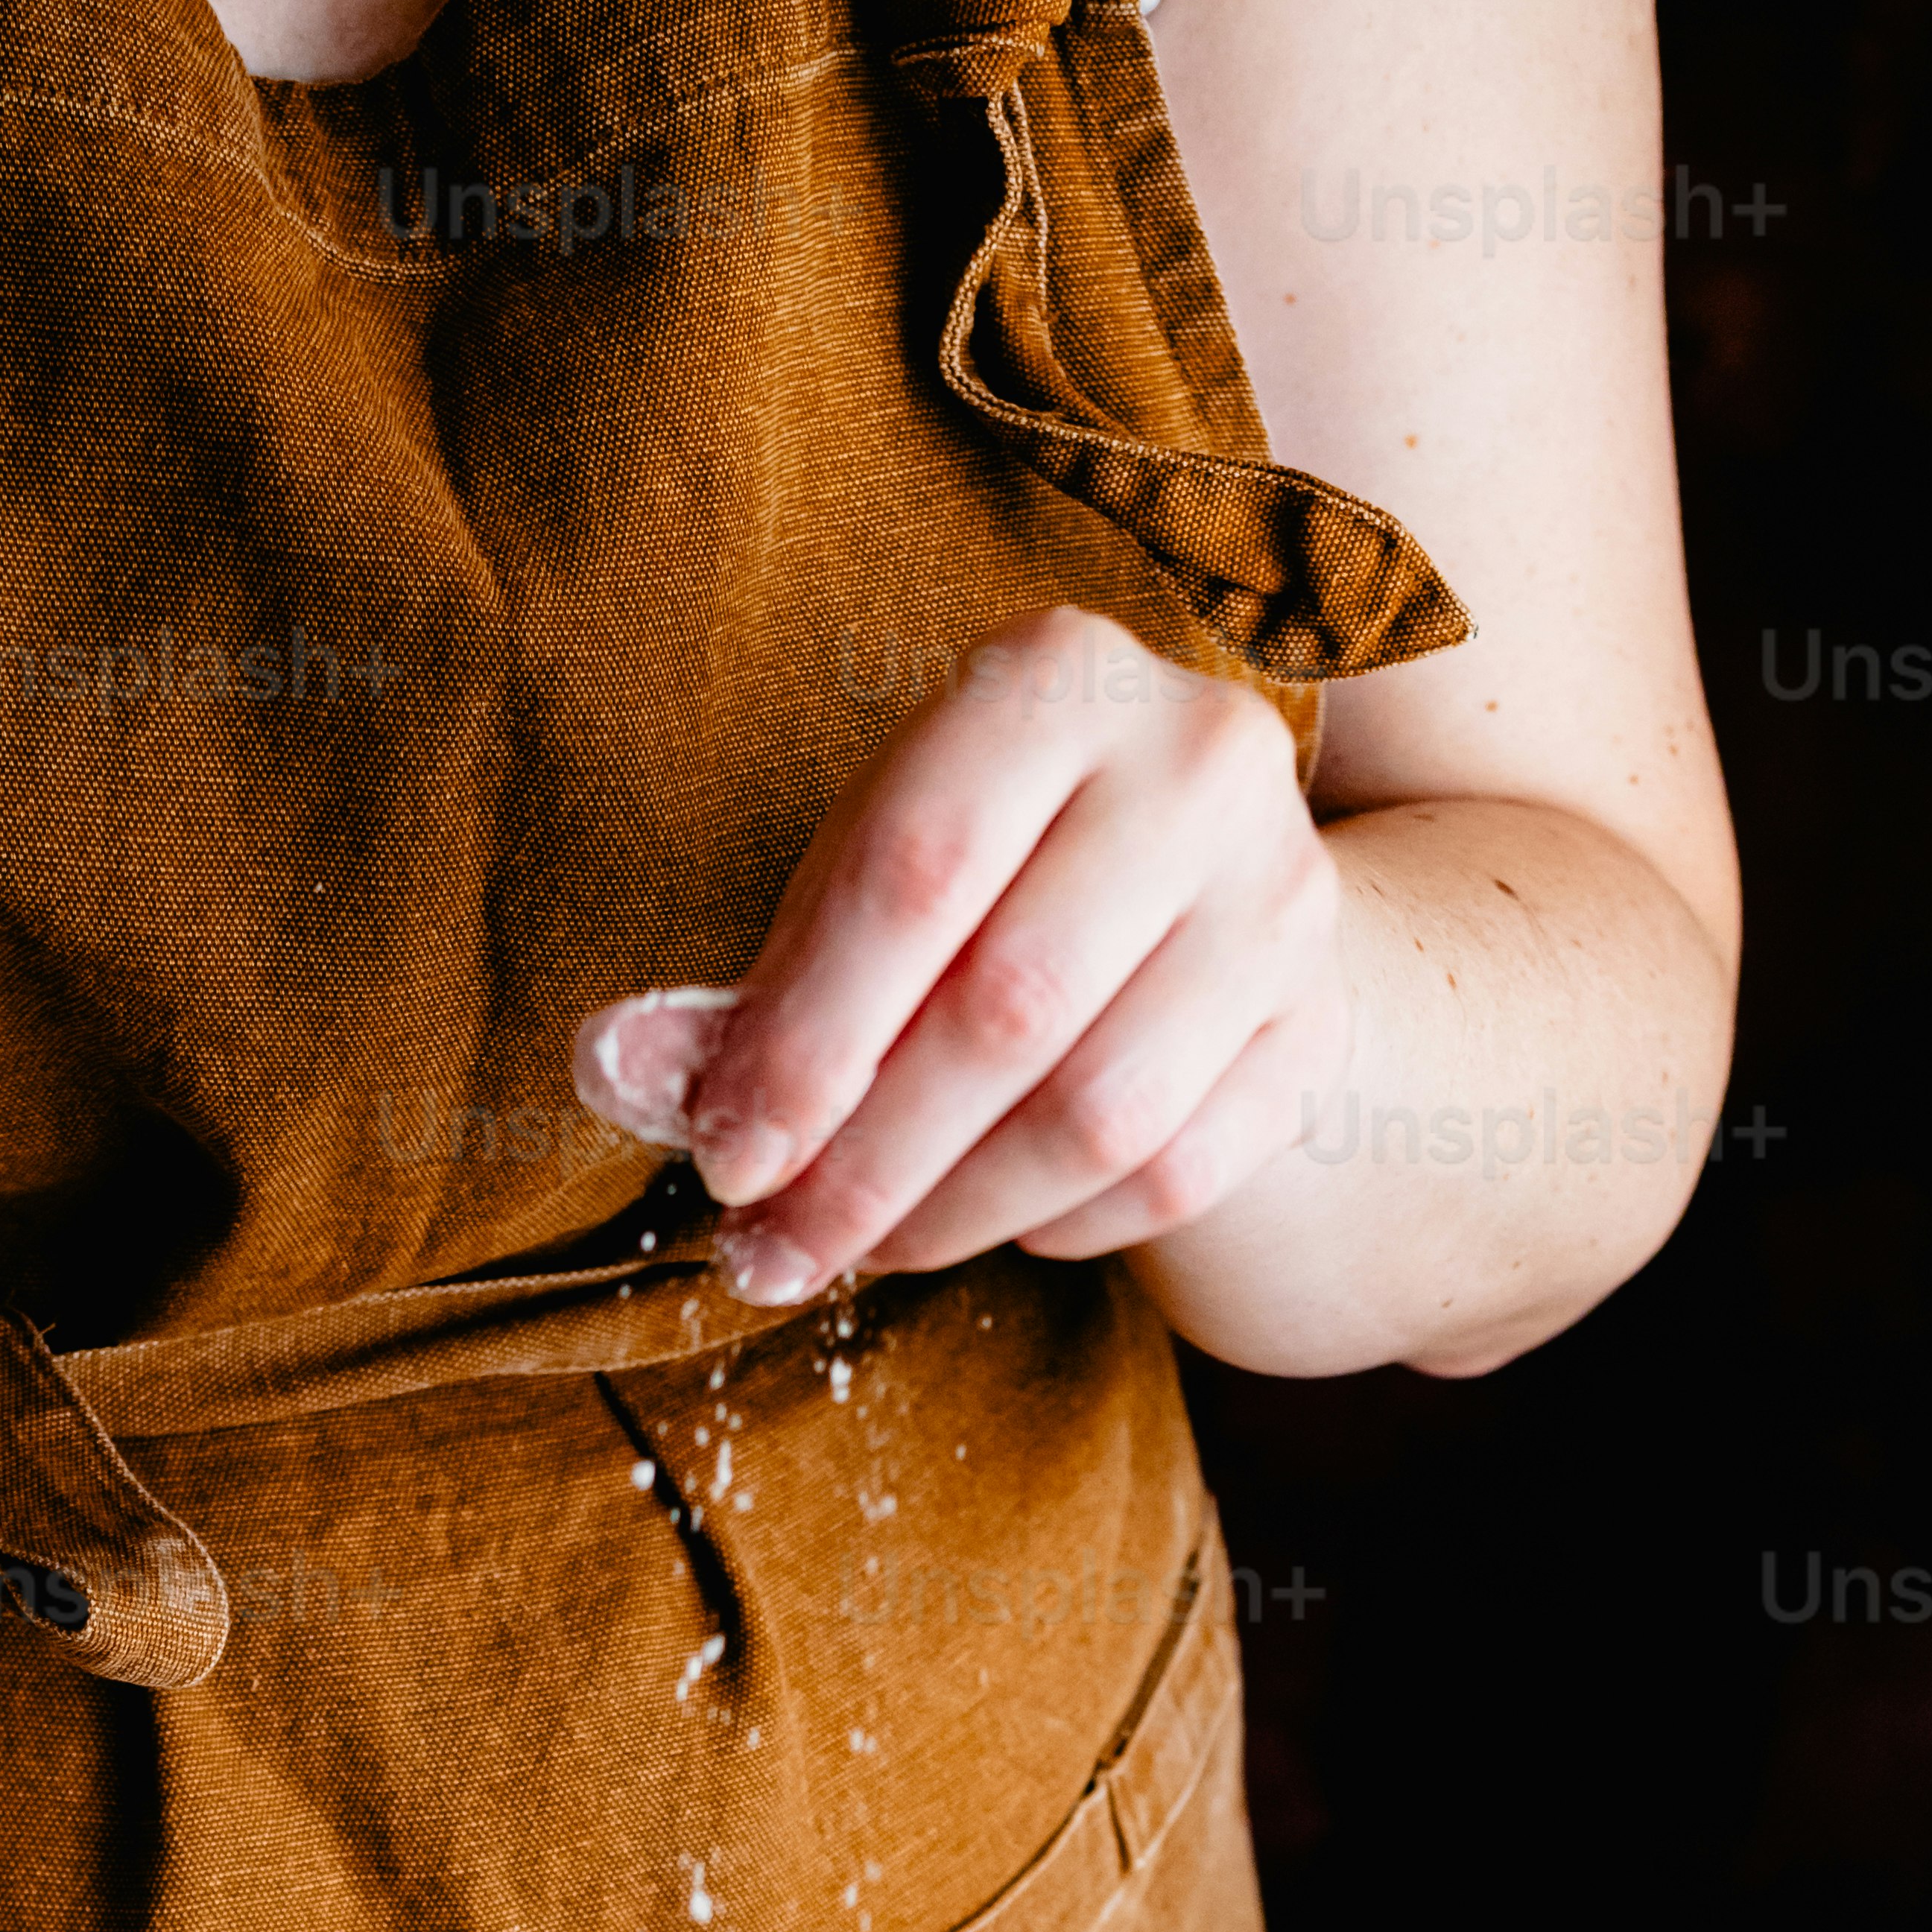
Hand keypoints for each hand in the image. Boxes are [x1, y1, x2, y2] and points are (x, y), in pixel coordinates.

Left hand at [575, 610, 1343, 1307]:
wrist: (1210, 880)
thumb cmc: (994, 867)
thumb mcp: (862, 879)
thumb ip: (751, 984)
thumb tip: (612, 1071)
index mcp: (1057, 678)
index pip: (913, 878)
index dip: (805, 1041)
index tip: (725, 1160)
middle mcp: (1198, 762)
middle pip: (1010, 1012)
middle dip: (867, 1163)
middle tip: (772, 1253)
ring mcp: (1286, 894)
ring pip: (1103, 1115)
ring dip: (957, 1215)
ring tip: (864, 1251)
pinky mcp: (1319, 1019)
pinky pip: (1177, 1174)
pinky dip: (1063, 1226)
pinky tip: (993, 1223)